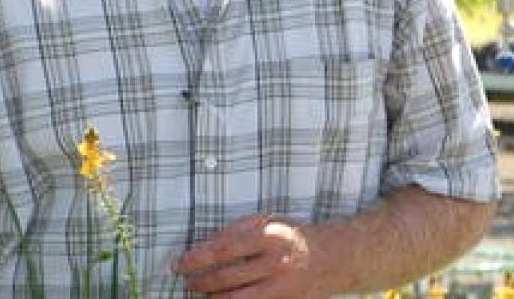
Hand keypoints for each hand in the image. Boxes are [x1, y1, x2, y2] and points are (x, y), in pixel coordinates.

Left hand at [174, 214, 328, 297]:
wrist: (335, 258)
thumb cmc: (293, 236)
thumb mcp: (268, 222)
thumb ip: (237, 231)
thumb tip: (202, 247)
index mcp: (270, 237)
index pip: (224, 249)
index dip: (197, 258)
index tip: (179, 263)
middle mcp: (276, 264)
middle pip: (226, 279)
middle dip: (199, 282)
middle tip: (186, 281)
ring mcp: (282, 288)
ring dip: (212, 298)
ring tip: (201, 293)